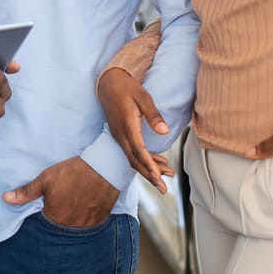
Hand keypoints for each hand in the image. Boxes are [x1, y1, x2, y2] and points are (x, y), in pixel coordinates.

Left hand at [3, 156, 119, 227]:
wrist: (103, 167)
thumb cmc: (72, 172)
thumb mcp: (46, 178)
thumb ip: (26, 192)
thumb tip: (5, 199)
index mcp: (54, 217)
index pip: (43, 224)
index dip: (44, 214)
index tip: (46, 206)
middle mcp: (70, 226)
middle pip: (59, 227)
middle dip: (57, 217)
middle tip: (62, 203)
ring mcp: (86, 225)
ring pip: (74, 227)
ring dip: (71, 219)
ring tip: (73, 204)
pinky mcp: (99, 220)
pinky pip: (88, 225)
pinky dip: (84, 218)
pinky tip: (84, 206)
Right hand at [97, 67, 172, 193]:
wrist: (108, 84)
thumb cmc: (127, 88)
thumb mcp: (143, 97)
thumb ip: (153, 115)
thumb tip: (164, 131)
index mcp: (127, 126)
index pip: (139, 150)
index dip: (149, 165)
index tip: (157, 177)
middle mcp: (121, 134)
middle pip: (135, 160)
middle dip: (149, 175)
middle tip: (163, 189)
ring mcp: (119, 136)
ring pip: (133, 158)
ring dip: (148, 169)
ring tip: (165, 179)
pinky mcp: (120, 135)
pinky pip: (132, 152)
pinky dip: (144, 160)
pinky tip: (157, 163)